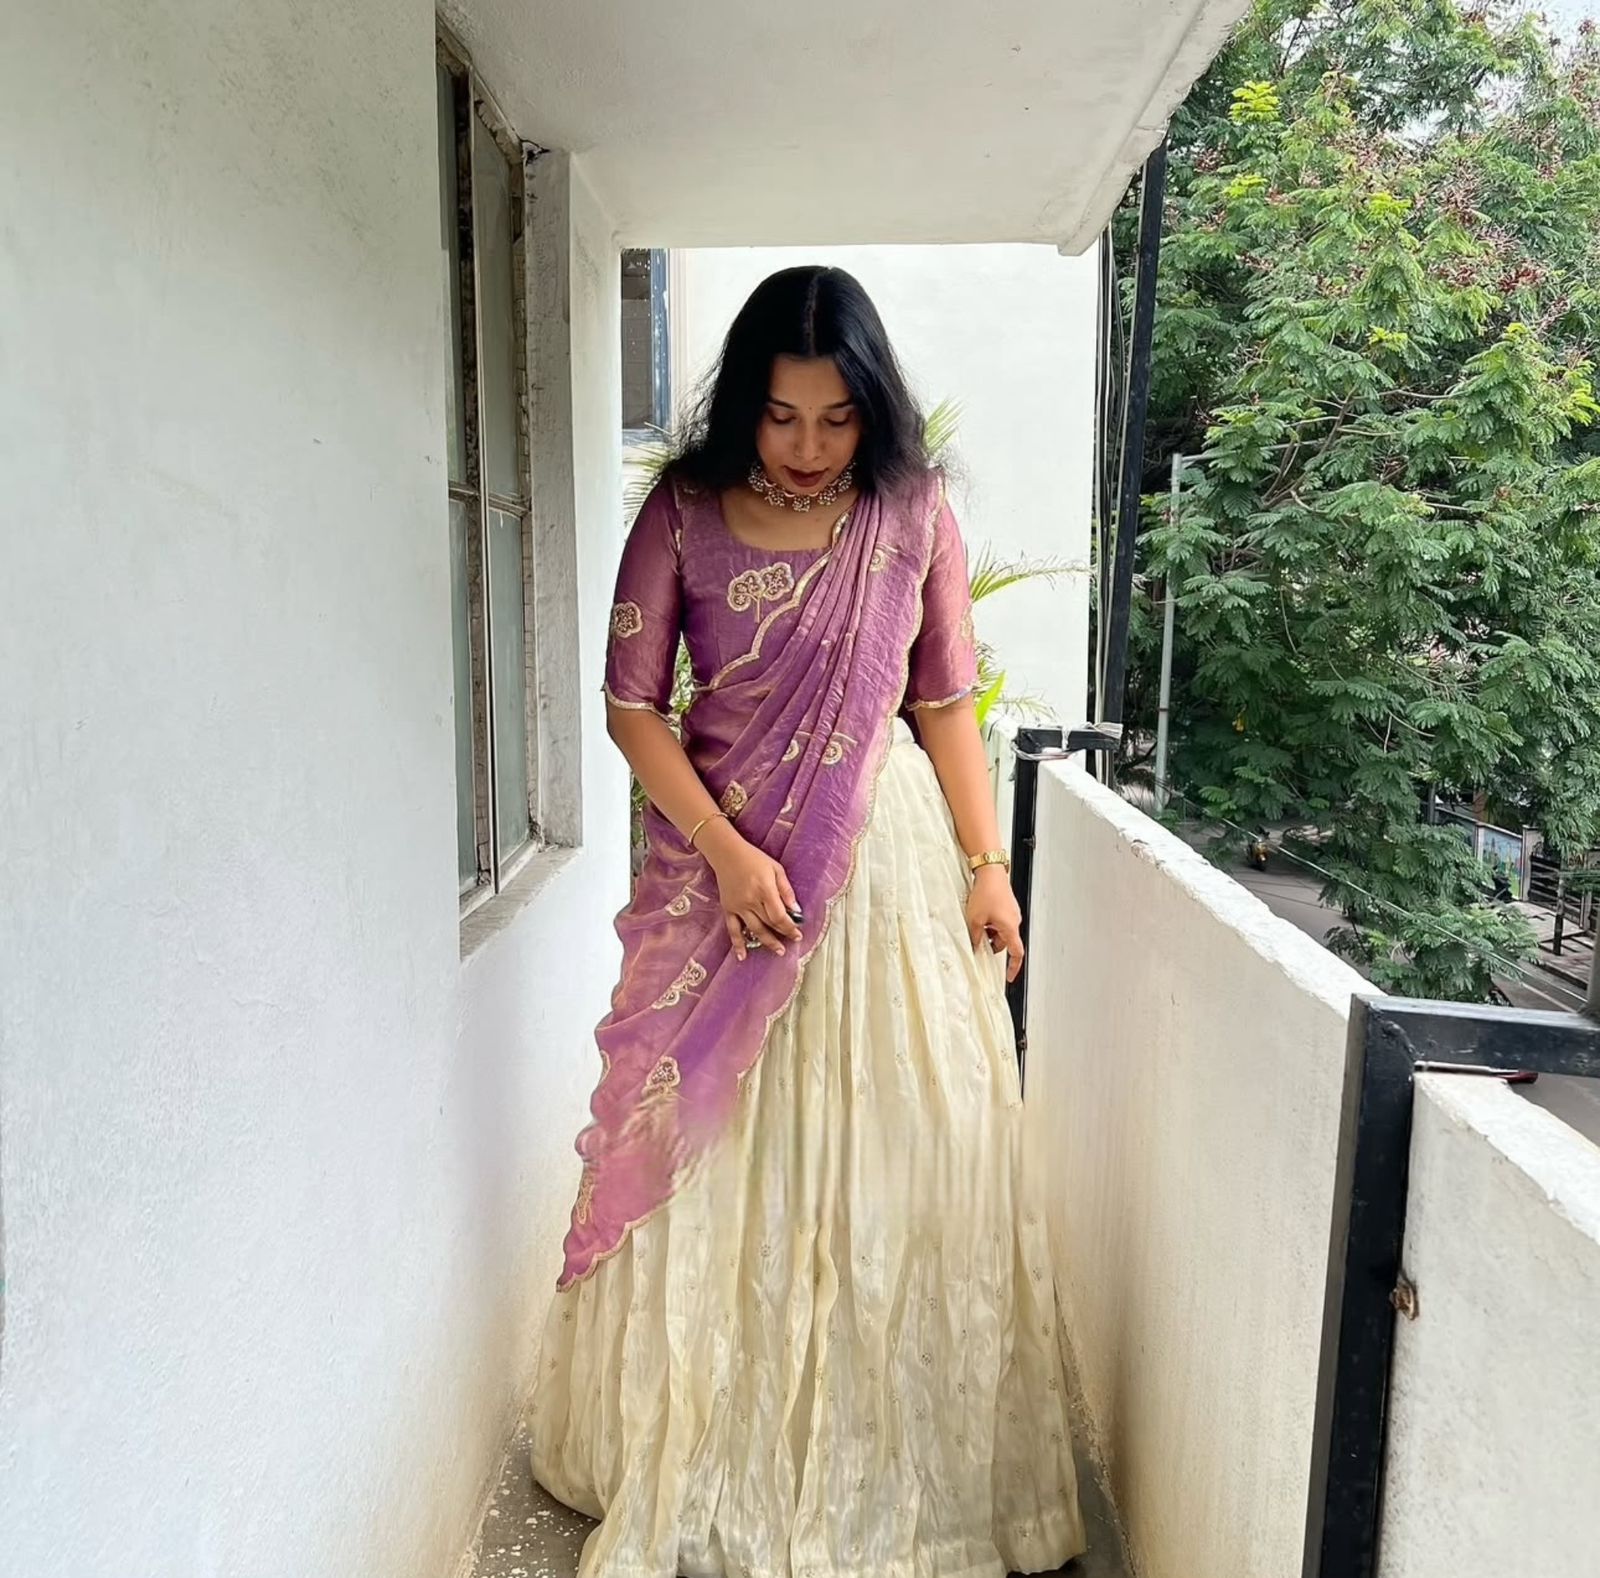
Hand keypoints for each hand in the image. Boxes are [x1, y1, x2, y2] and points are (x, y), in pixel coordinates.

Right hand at [699, 820, 802, 961]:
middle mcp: (750, 900)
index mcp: (764, 889)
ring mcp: (738, 906)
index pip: (779, 916)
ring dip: (767, 942)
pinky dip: (737, 943)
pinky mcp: (728, 908)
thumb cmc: (754, 858)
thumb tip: (796, 910)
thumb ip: (786, 890)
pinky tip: (742, 956)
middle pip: (768, 924)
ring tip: (778, 951)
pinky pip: (733, 929)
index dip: (790, 927)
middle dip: (782, 934)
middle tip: (791, 943)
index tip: (798, 934)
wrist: (726, 854)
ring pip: (754, 929)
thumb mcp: (776, 868)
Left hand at [966, 865, 1023, 982]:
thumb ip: (976, 936)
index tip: (1009, 977)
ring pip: (1001, 931)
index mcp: (1010, 927)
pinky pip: (1000, 921)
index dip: (1013, 967)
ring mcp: (1012, 913)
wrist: (990, 872)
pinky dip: (991, 923)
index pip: (1016, 953)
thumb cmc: (986, 892)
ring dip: (990, 932)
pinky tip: (981, 915)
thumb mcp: (975, 919)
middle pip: (1005, 942)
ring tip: (977, 922)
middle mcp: (1015, 921)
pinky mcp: (1008, 906)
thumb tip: (975, 946)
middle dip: (991, 944)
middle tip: (978, 940)